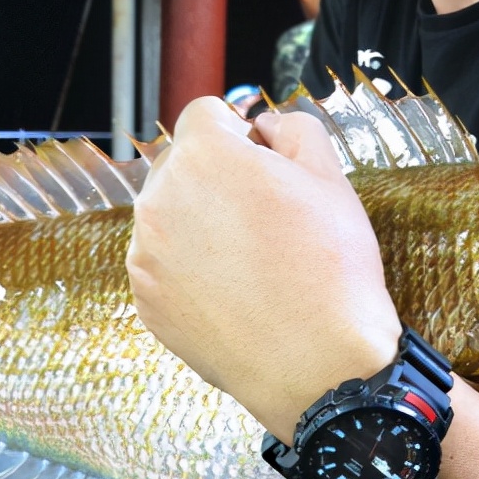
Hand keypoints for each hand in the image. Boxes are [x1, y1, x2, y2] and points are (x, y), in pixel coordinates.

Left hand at [127, 97, 401, 438]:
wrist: (319, 364)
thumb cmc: (332, 272)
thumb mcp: (332, 178)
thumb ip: (293, 128)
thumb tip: (264, 126)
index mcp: (204, 156)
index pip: (207, 114)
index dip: (241, 134)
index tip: (264, 164)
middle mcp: (160, 199)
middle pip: (180, 164)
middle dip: (215, 178)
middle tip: (266, 218)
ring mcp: (147, 254)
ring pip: (169, 217)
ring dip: (201, 225)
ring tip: (253, 262)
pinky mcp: (146, 300)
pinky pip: (163, 267)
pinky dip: (191, 271)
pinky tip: (235, 292)